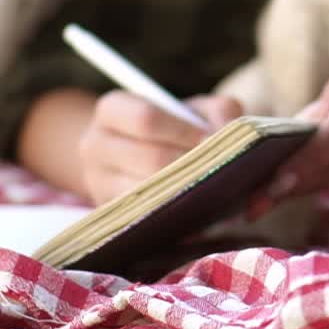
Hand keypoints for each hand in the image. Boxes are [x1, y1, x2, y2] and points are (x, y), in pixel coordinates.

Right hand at [78, 91, 242, 203]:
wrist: (130, 156)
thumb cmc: (169, 128)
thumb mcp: (190, 109)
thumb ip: (218, 111)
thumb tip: (232, 135)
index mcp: (112, 109)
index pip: (147, 119)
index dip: (185, 131)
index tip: (214, 141)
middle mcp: (96, 145)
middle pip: (151, 160)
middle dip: (194, 166)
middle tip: (225, 171)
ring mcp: (99, 184)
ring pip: (151, 195)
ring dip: (191, 195)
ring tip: (222, 194)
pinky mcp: (111, 215)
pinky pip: (150, 219)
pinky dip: (182, 217)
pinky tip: (205, 213)